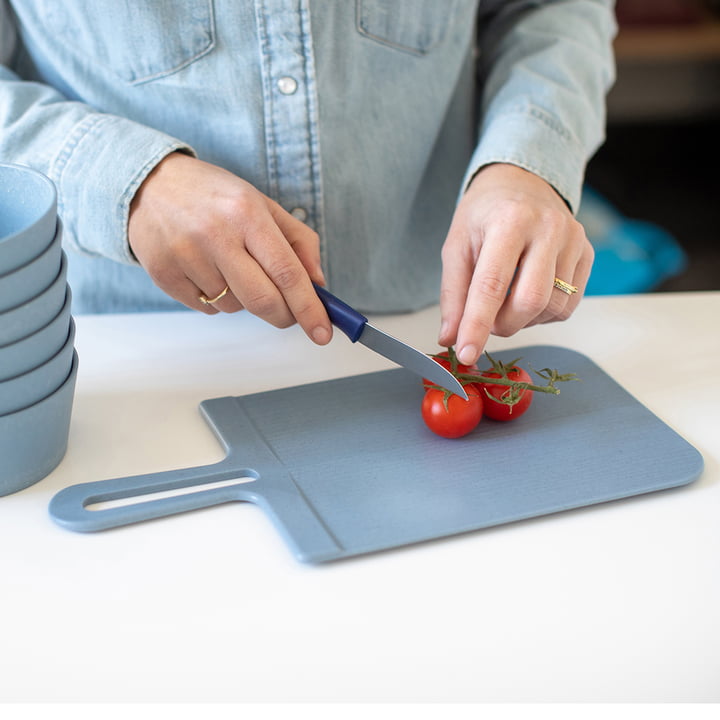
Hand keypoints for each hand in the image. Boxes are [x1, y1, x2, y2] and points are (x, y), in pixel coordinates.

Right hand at [128, 152, 331, 344]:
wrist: (150, 183)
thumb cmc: (215, 197)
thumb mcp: (263, 204)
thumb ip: (299, 241)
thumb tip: (318, 284)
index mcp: (246, 213)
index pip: (287, 272)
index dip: (309, 308)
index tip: (323, 333)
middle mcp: (215, 234)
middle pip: (263, 300)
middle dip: (284, 316)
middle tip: (289, 314)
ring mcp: (185, 256)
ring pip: (235, 307)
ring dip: (245, 300)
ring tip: (230, 267)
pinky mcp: (164, 274)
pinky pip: (208, 309)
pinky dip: (217, 300)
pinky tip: (207, 271)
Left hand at [438, 163, 592, 365]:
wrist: (521, 182)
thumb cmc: (485, 215)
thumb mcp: (457, 246)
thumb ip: (453, 294)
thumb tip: (450, 338)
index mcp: (510, 220)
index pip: (492, 285)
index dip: (477, 326)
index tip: (466, 354)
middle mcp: (549, 228)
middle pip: (530, 301)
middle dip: (503, 325)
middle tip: (487, 320)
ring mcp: (574, 240)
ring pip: (552, 308)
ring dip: (523, 321)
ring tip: (506, 302)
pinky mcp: (588, 254)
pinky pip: (568, 306)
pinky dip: (543, 314)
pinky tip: (528, 295)